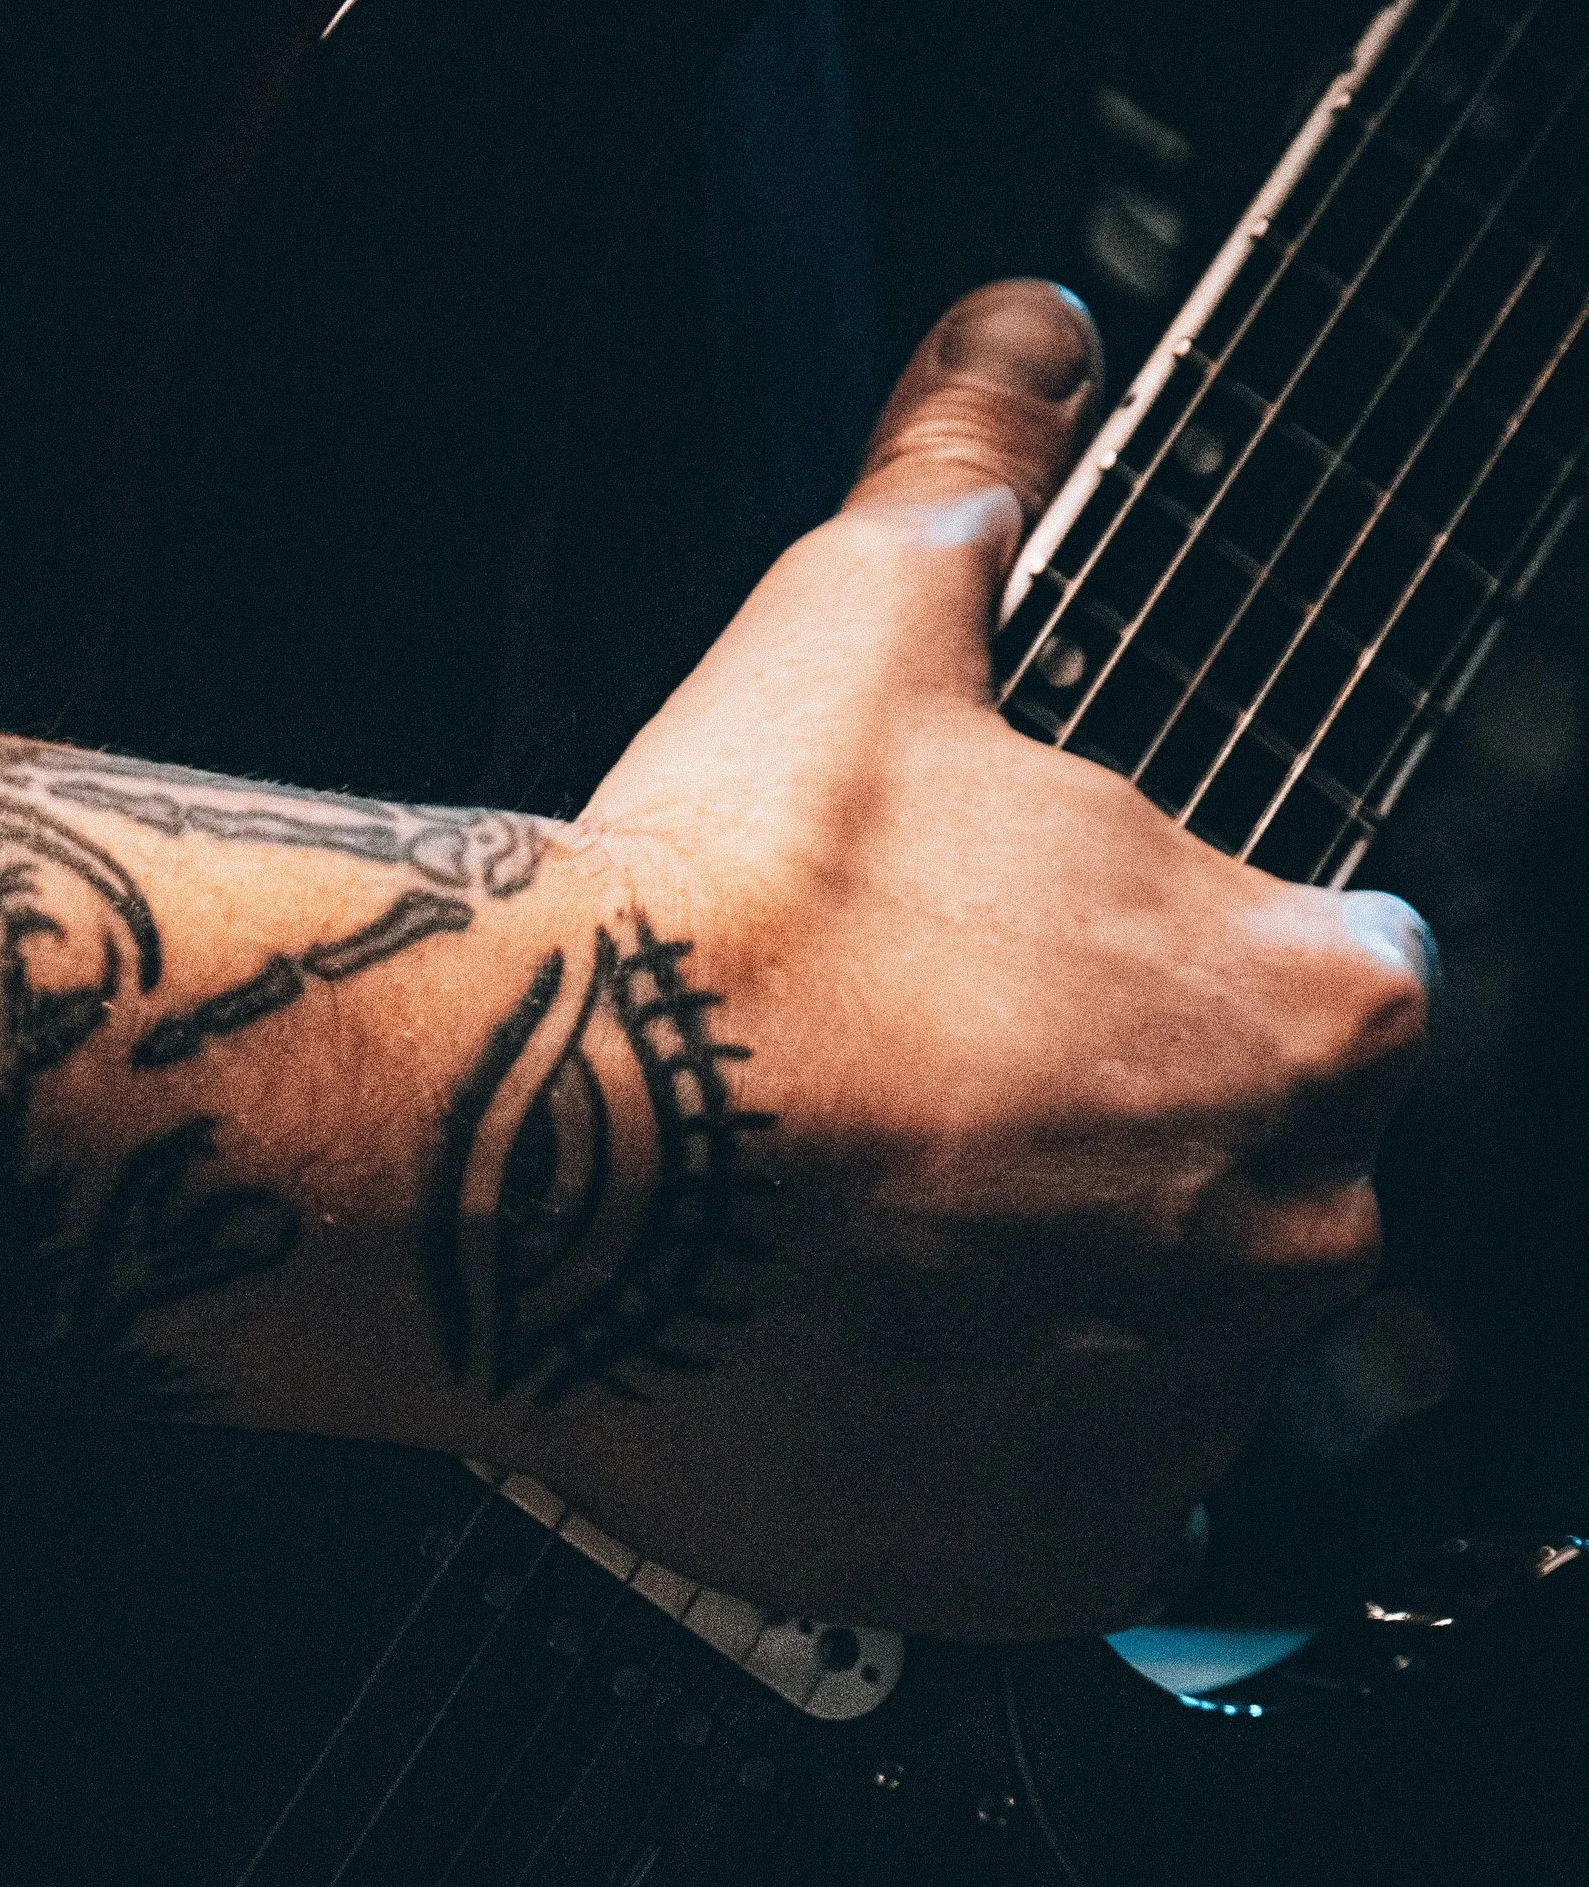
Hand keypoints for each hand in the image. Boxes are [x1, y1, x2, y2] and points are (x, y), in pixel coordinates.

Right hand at [502, 279, 1429, 1634]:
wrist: (551, 1152)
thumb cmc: (732, 911)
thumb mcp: (864, 632)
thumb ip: (975, 475)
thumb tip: (1031, 327)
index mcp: (1316, 1010)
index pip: (1336, 991)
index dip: (1186, 977)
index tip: (1056, 990)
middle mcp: (1302, 1228)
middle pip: (1256, 1192)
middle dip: (1121, 1163)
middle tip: (930, 1128)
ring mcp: (1186, 1412)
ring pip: (1160, 1355)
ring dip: (1054, 1311)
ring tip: (871, 1255)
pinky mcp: (1061, 1559)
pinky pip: (1066, 1515)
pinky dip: (987, 1461)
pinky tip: (863, 1376)